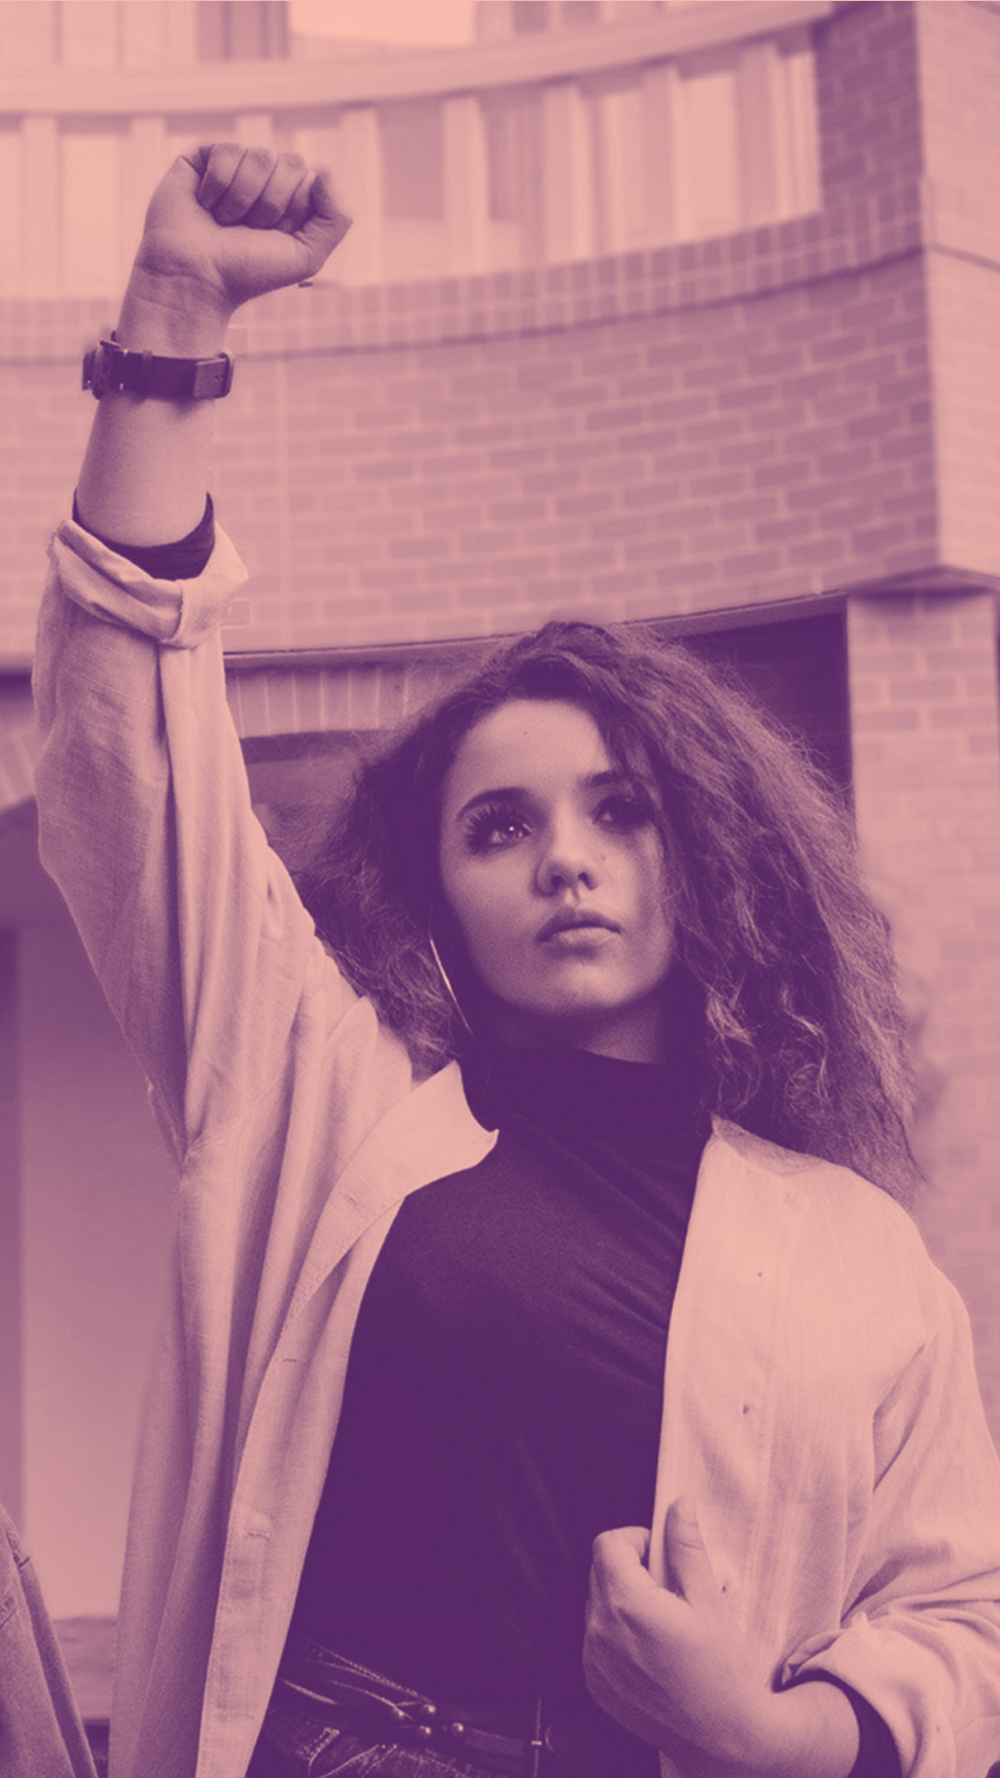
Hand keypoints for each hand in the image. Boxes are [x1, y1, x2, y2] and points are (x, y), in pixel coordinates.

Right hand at [123, 144, 350, 346]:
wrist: (195, 278)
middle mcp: (266, 181)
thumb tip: (324, 169)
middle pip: (289, 162)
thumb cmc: (247, 272)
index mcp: (292, 201)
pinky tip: (205, 204)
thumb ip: (336, 218)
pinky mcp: (204, 158)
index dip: (293, 211)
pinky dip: (217, 185)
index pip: (311, 179)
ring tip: (223, 221)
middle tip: (247, 230)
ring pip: (259, 156)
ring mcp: (235, 167)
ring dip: (242, 199)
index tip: (272, 237)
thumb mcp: (306, 256)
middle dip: (270, 204)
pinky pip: (226, 149)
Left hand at [583, 1502, 858, 1777]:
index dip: (635, 1539)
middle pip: (599, 1571)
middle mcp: (599, 1631)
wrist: (723, 1738)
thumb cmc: (722, 1670)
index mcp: (627, 1604)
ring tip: (662, 1623)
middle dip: (629, 1569)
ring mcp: (593, 1661)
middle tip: (668, 1589)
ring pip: (596, 1605)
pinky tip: (650, 1650)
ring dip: (621, 1600)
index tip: (660, 1554)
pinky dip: (615, 1633)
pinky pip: (594, 1639)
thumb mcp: (708, 1600)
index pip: (607, 1543)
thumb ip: (686, 1548)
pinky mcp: (594, 1684)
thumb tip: (679, 1505)